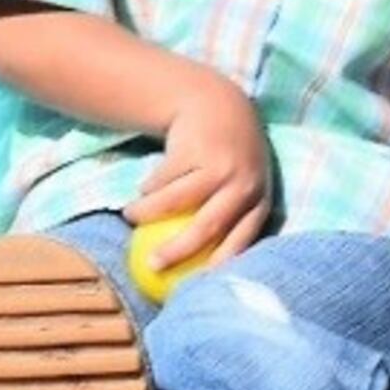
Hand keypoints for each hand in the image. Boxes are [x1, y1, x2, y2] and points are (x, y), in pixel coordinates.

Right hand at [123, 77, 273, 273]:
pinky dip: (149, 187)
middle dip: (178, 250)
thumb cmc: (228, 159)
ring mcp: (219, 166)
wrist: (219, 105)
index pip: (242, 242)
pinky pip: (163, 178)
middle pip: (208, 226)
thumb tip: (197, 268)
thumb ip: (229, 217)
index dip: (221, 266)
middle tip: (151, 265)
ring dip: (147, 213)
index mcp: (259, 201)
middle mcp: (244, 185)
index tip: (195, 285)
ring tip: (130, 218)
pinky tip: (142, 192)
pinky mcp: (194, 149)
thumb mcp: (240, 185)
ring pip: (176, 200)